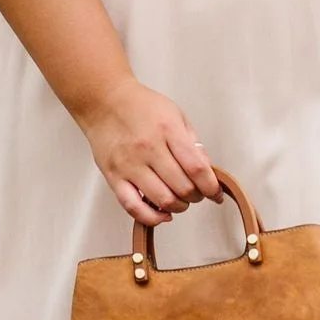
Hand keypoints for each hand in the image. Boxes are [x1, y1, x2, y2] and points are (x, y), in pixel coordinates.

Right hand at [80, 81, 221, 228]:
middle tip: (196, 193)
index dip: (211, 186)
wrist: (104, 102)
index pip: (197, 168)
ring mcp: (129, 165)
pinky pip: (133, 207)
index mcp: (167, 130)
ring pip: (162, 200)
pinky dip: (152, 217)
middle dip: (196, 196)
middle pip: (182, 187)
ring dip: (178, 207)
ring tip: (180, 200)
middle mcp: (148, 148)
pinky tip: (162, 214)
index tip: (215, 193)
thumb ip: (193, 143)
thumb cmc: (141, 107)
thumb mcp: (176, 115)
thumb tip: (207, 172)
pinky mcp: (114, 177)